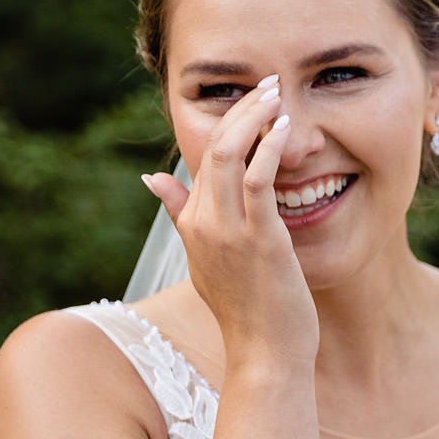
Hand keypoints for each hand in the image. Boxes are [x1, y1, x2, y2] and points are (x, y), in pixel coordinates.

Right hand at [142, 76, 317, 368]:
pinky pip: (260, 180)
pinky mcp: (260, 239)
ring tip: (276, 93)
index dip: (226, 124)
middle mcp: (204, 223)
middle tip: (266, 83)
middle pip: (213, 147)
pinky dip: (270, 148)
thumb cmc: (246, 312)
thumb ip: (182, 216)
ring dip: (254, 117)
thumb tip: (153, 179)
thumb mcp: (207, 259)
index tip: (252, 100)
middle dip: (240, 109)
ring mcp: (228, 231)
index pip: (202, 158)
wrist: (263, 355)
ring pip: (231, 155)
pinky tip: (285, 128)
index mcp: (192, 224)